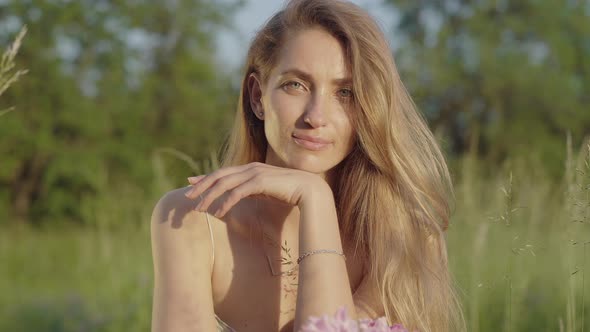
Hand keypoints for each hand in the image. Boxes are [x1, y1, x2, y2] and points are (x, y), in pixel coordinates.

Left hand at [184, 162, 329, 217]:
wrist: (311, 191)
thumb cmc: (291, 193)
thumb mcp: (267, 191)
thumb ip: (254, 190)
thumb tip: (242, 195)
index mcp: (251, 168)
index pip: (223, 172)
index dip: (206, 177)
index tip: (191, 183)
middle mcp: (251, 168)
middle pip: (219, 175)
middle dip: (202, 186)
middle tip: (187, 197)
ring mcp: (255, 173)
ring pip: (224, 183)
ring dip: (209, 196)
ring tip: (198, 208)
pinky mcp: (260, 181)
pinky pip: (237, 192)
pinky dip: (225, 202)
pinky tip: (218, 213)